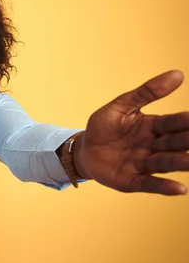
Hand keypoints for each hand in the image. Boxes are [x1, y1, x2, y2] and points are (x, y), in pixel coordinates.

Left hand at [75, 70, 188, 195]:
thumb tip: (177, 73)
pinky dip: (163, 186)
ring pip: (165, 163)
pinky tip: (180, 188)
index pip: (173, 123)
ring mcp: (143, 164)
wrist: (83, 149)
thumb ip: (146, 92)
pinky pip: (150, 183)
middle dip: (188, 141)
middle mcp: (153, 146)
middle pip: (174, 143)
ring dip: (180, 162)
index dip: (186, 121)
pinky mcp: (132, 180)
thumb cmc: (104, 126)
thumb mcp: (121, 106)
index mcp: (153, 127)